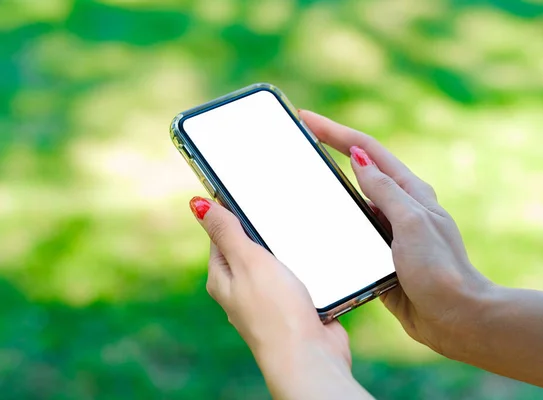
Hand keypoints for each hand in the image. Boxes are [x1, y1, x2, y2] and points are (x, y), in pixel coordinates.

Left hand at [189, 197, 371, 399]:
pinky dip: (306, 266)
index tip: (245, 191)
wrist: (311, 355)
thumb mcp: (247, 261)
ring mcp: (269, 299)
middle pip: (250, 247)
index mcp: (223, 278)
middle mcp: (243, 290)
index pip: (220, 236)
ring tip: (300, 233)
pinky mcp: (295, 305)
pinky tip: (315, 258)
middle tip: (279, 210)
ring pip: (277, 261)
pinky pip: (299, 276)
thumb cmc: (276, 312)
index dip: (231, 213)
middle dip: (265, 230)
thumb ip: (226, 232)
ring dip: (289, 248)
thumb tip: (196, 204)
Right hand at [300, 110, 491, 357]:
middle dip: (329, 151)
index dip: (335, 132)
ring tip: (298, 179)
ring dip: (329, 188)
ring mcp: (388, 231)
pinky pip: (352, 234)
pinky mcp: (379, 256)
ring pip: (353, 203)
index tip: (306, 119)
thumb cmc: (439, 269)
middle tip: (297, 142)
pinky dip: (334, 225)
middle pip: (358, 171)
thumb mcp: (412, 222)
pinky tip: (314, 227)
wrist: (455, 318)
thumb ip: (385, 190)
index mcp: (410, 192)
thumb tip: (359, 158)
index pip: (367, 150)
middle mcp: (399, 207)